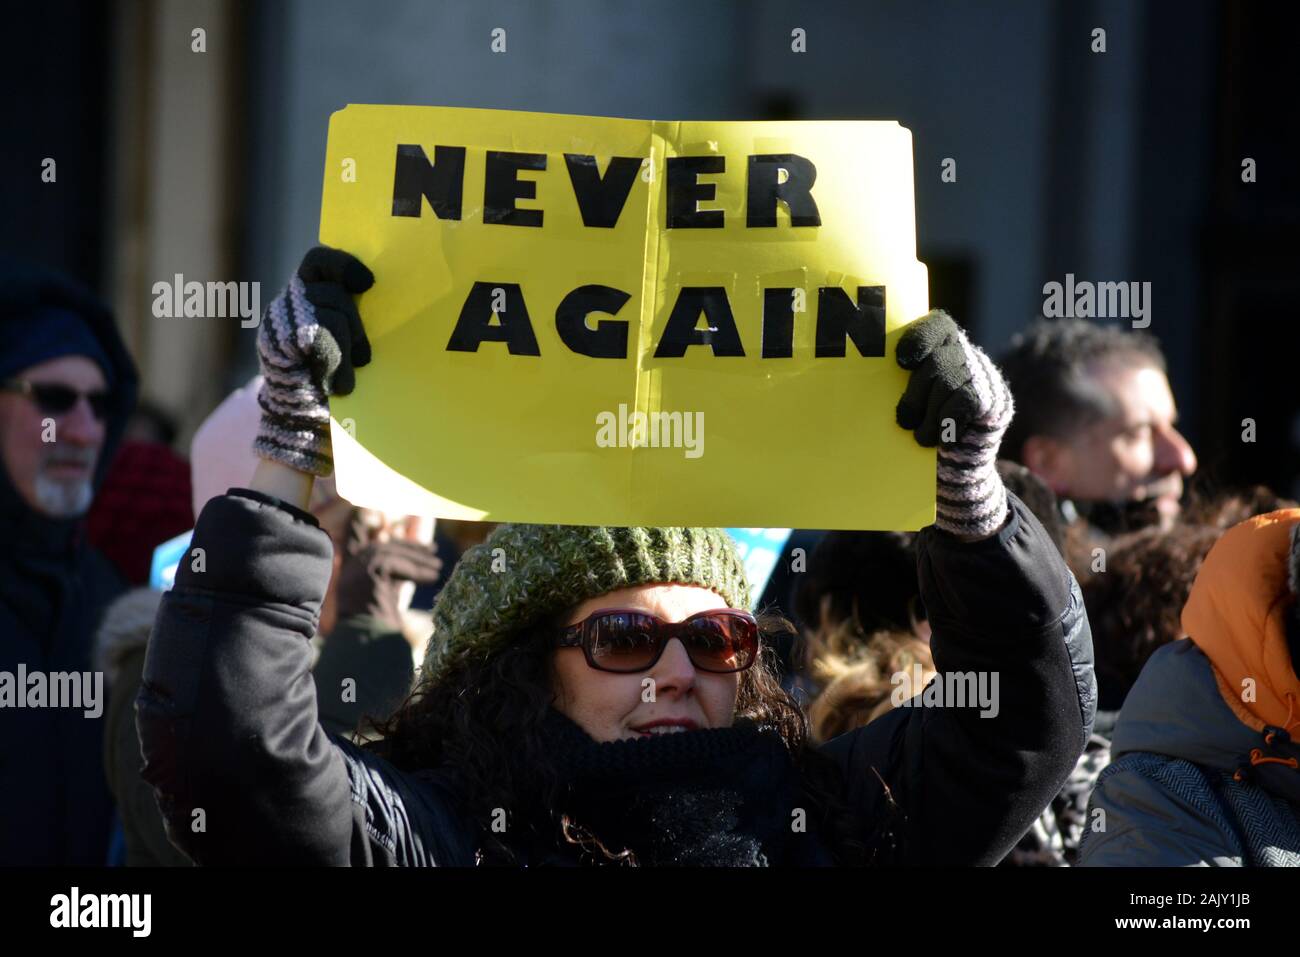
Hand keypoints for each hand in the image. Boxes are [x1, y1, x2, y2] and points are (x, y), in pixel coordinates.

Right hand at [253, 246, 374, 475]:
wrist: (305, 427)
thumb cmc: (333, 384)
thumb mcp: (346, 341)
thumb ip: (350, 313)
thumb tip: (378, 291)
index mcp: (302, 299)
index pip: (318, 262)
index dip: (343, 264)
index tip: (368, 283)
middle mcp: (286, 306)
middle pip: (329, 288)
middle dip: (354, 320)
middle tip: (362, 354)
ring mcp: (280, 323)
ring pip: (331, 313)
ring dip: (349, 345)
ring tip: (348, 374)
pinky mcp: (280, 343)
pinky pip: (322, 336)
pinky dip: (337, 362)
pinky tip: (340, 385)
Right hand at [334, 509, 443, 632]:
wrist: (364, 646)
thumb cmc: (377, 628)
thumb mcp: (384, 595)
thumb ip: (392, 576)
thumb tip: (414, 563)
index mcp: (350, 571)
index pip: (357, 537)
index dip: (365, 524)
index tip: (384, 518)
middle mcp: (350, 566)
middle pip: (385, 545)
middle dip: (411, 547)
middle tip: (434, 549)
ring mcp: (357, 567)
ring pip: (394, 552)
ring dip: (420, 559)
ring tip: (439, 567)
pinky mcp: (369, 571)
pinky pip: (398, 565)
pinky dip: (418, 571)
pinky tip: (433, 578)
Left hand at [895, 310, 1013, 540]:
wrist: (957, 479)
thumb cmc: (921, 437)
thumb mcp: (909, 406)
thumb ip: (899, 385)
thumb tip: (851, 375)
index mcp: (946, 352)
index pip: (937, 326)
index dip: (920, 337)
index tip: (901, 361)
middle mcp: (970, 360)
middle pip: (940, 357)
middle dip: (916, 390)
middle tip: (902, 420)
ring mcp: (985, 381)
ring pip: (949, 380)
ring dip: (928, 412)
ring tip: (919, 438)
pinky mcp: (994, 404)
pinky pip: (962, 401)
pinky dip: (945, 422)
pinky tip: (940, 440)